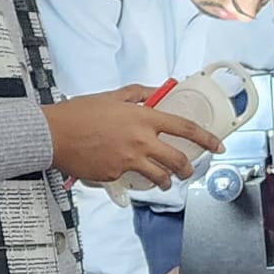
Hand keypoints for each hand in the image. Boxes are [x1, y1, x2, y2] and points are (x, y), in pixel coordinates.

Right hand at [44, 85, 222, 187]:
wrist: (54, 134)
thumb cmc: (80, 112)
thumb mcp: (114, 96)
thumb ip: (139, 94)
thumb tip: (156, 92)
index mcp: (144, 118)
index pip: (186, 129)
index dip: (207, 139)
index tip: (218, 146)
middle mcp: (141, 140)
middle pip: (177, 160)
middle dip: (188, 168)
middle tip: (188, 170)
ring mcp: (129, 160)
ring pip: (159, 177)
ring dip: (166, 181)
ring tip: (164, 181)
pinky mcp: (114, 175)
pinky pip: (130, 178)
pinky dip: (131, 176)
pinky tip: (123, 170)